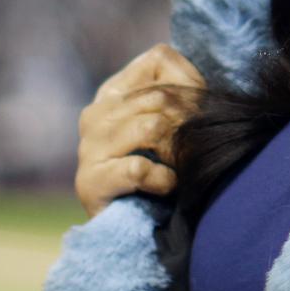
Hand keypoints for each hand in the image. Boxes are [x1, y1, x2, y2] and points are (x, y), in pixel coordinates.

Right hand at [74, 43, 206, 216]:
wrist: (139, 231)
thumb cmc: (163, 172)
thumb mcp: (173, 124)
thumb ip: (182, 89)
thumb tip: (196, 82)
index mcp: (113, 93)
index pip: (159, 59)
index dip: (192, 83)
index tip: (201, 112)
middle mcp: (95, 115)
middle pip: (160, 96)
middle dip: (190, 123)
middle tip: (201, 147)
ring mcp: (88, 148)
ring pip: (151, 127)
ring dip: (178, 152)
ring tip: (182, 168)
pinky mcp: (90, 182)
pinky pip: (139, 168)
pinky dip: (164, 180)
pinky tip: (167, 187)